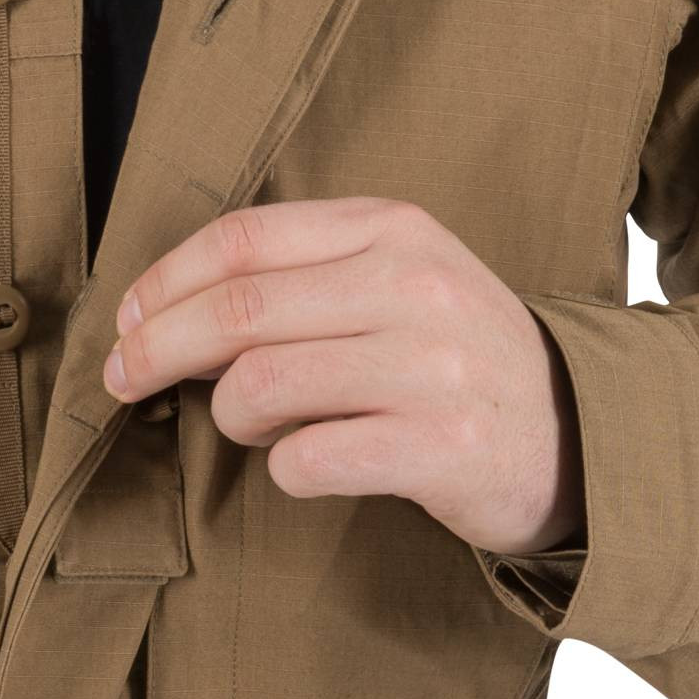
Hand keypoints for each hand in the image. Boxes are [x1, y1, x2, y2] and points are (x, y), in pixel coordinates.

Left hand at [103, 197, 583, 555]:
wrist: (575, 431)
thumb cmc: (452, 354)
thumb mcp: (392, 281)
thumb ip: (296, 279)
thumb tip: (160, 315)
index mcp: (391, 229)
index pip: (242, 239)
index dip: (162, 283)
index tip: (125, 322)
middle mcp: (414, 285)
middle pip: (237, 310)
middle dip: (156, 349)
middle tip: (123, 381)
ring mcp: (433, 366)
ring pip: (261, 385)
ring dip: (229, 416)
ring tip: (251, 426)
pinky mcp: (444, 447)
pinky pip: (308, 460)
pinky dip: (284, 469)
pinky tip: (305, 464)